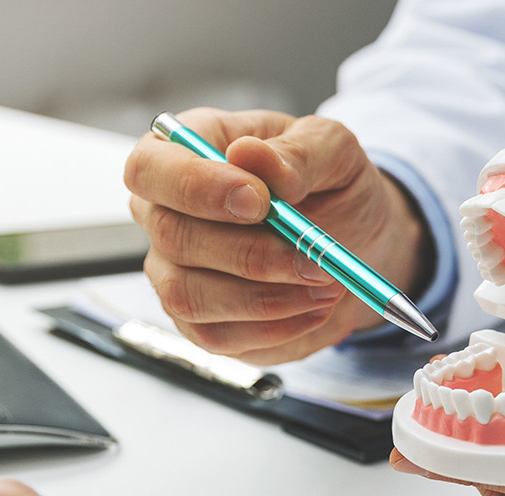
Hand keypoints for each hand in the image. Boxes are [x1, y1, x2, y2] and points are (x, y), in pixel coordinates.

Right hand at [124, 108, 427, 364]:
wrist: (354, 243)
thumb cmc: (331, 185)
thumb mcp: (334, 151)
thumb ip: (297, 152)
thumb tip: (249, 155)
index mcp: (185, 152)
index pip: (150, 167)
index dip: (196, 186)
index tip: (260, 201)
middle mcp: (164, 212)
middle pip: (172, 237)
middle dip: (250, 254)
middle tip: (315, 258)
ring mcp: (173, 271)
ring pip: (188, 295)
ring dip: (265, 298)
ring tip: (326, 283)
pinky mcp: (196, 321)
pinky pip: (216, 335)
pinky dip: (274, 327)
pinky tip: (315, 307)